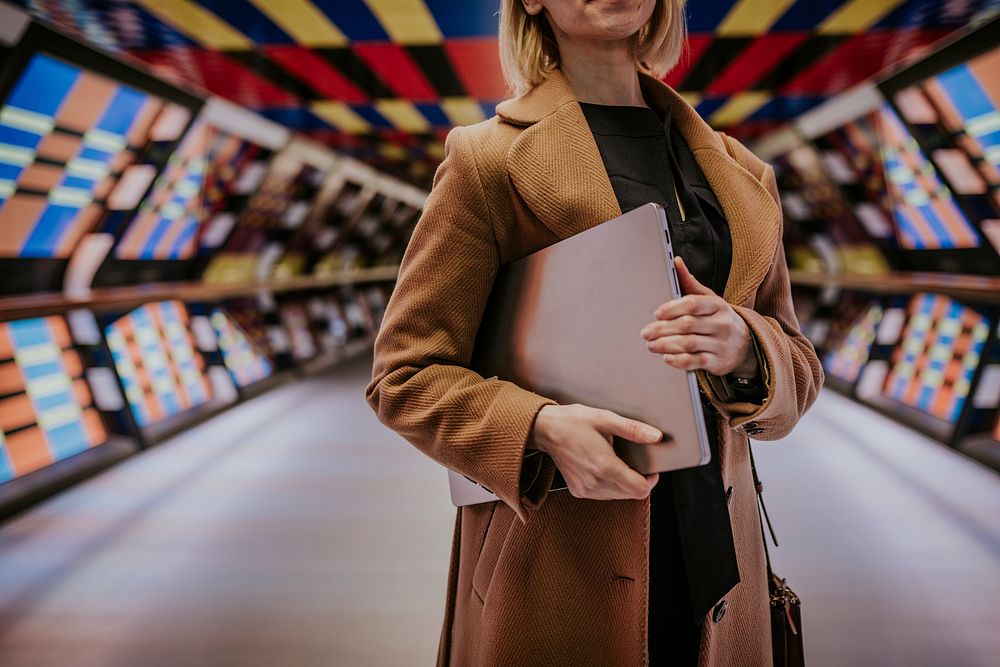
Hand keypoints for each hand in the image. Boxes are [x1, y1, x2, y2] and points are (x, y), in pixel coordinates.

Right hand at [528, 404, 660, 499]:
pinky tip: (603, 468)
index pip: (640, 489)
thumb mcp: (605, 419)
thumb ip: (633, 429)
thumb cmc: (573, 422)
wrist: (545, 429)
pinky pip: (603, 495)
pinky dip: (610, 486)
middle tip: (634, 462)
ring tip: (616, 463)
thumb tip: (656, 436)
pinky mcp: (578, 491)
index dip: (651, 481)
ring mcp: (585, 489)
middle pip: (631, 494)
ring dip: (624, 484)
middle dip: (638, 481)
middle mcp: (595, 482)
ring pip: (618, 496)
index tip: (651, 470)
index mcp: (605, 466)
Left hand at [640, 256, 757, 376]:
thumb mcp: (709, 299)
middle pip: (687, 325)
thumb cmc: (720, 318)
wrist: (746, 343)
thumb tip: (676, 262)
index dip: (672, 309)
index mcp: (718, 305)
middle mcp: (721, 324)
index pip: (693, 304)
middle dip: (662, 329)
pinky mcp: (718, 362)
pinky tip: (667, 357)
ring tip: (651, 345)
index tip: (657, 314)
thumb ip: (690, 283)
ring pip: (689, 344)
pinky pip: (696, 362)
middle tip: (646, 332)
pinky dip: (679, 360)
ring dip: (666, 345)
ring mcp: (721, 344)